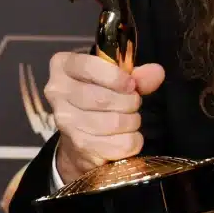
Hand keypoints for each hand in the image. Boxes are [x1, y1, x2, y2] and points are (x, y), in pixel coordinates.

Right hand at [44, 51, 164, 184]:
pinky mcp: (80, 146)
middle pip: (103, 98)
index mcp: (63, 66)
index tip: (131, 84)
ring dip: (132, 121)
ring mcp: (66, 121)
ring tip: (130, 119)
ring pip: (114, 122)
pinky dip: (132, 140)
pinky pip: (120, 144)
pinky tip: (125, 136)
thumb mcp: (117, 79)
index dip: (116, 76)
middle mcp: (57, 92)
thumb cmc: (99, 97)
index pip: (88, 67)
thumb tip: (156, 73)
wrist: (80, 138)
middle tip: (134, 103)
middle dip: (129, 101)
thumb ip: (138, 75)